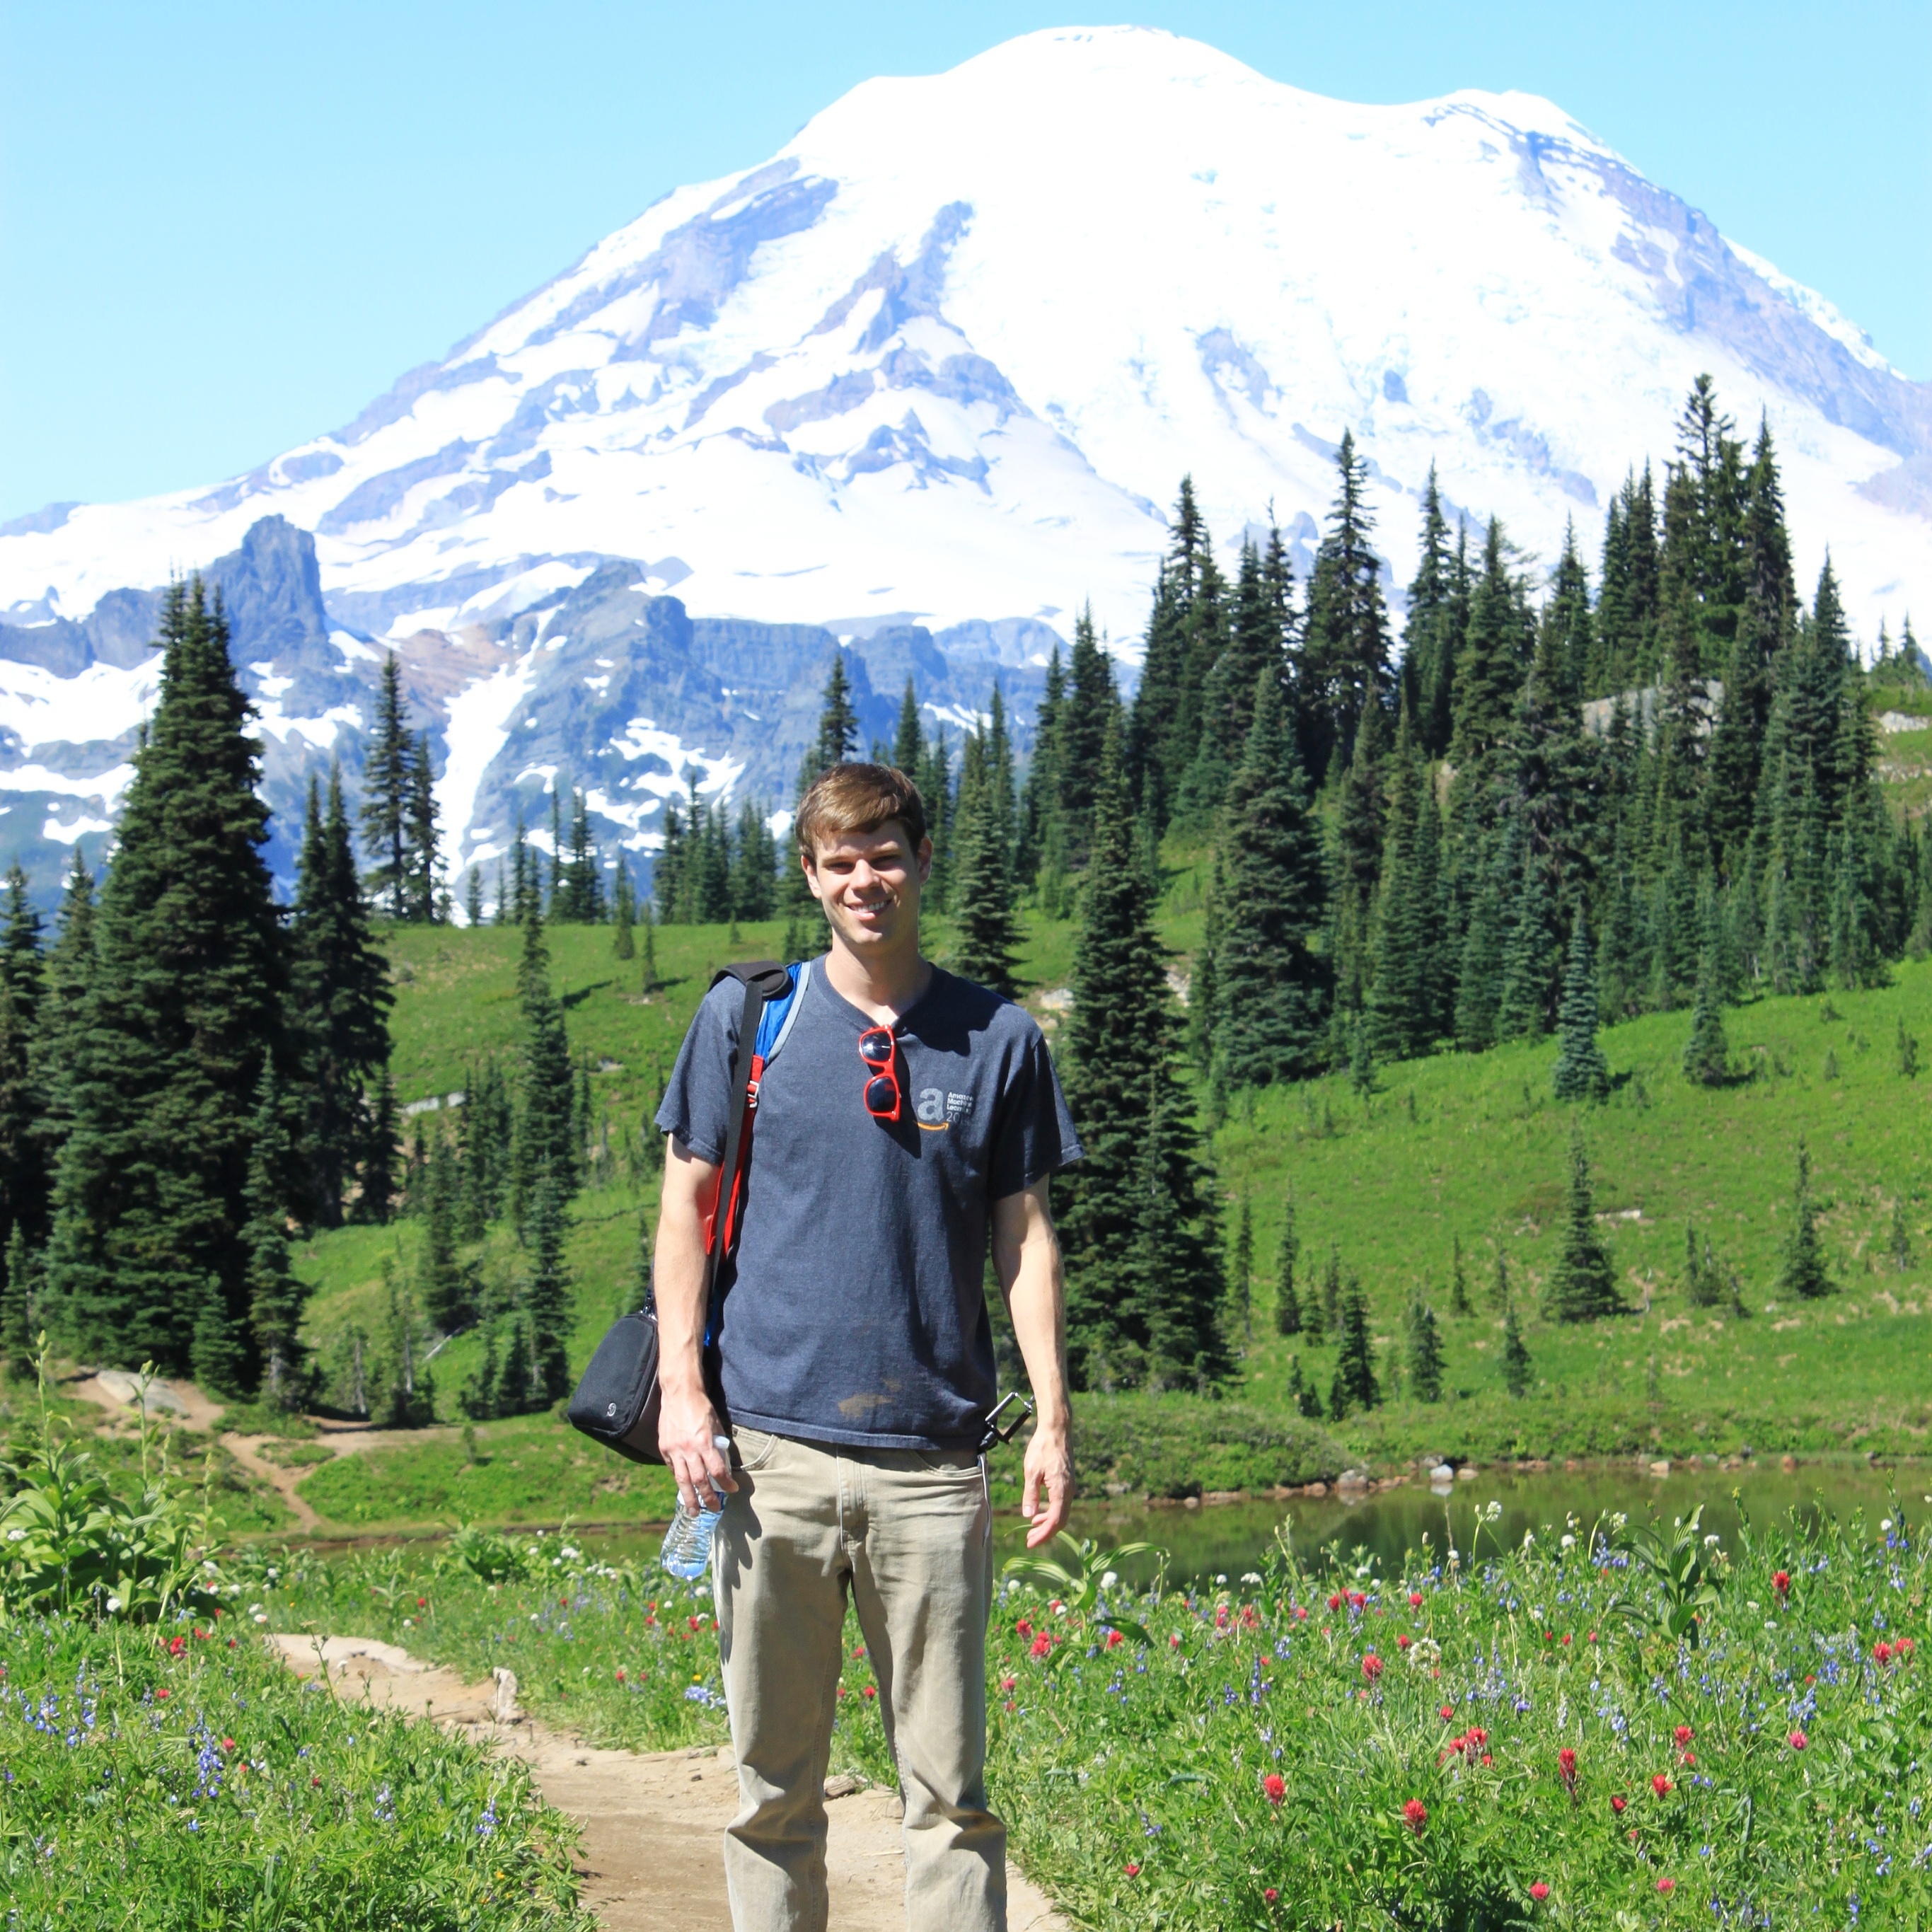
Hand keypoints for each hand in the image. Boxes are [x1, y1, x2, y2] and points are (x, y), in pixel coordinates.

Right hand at [658, 1386, 738, 1512]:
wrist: (679, 1393)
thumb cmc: (701, 1407)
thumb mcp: (716, 1424)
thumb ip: (718, 1444)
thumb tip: (722, 1462)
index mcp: (704, 1442)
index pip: (717, 1470)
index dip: (726, 1483)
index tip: (732, 1490)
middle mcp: (689, 1449)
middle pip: (699, 1481)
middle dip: (708, 1498)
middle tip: (714, 1509)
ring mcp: (674, 1450)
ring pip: (682, 1481)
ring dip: (689, 1498)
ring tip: (694, 1512)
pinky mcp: (664, 1448)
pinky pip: (673, 1469)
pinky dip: (679, 1480)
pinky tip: (684, 1489)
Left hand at [1019, 1421, 1072, 1547]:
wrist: (1057, 1430)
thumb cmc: (1042, 1448)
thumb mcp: (1031, 1471)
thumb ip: (1030, 1495)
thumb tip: (1028, 1516)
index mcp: (1061, 1490)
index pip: (1055, 1521)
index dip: (1043, 1535)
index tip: (1030, 1542)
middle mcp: (1070, 1491)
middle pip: (1060, 1521)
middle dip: (1046, 1533)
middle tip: (1029, 1540)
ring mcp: (1070, 1487)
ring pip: (1062, 1513)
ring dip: (1048, 1524)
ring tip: (1032, 1529)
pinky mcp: (1067, 1482)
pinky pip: (1061, 1504)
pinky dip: (1051, 1513)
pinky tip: (1039, 1514)